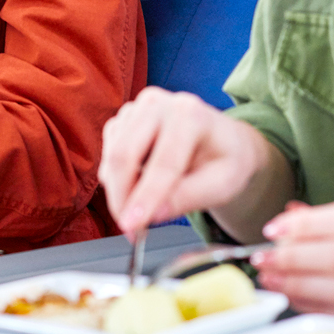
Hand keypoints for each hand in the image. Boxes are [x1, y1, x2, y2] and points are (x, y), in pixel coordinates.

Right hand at [99, 86, 284, 235]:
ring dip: (119, 191)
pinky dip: (116, 177)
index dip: (145, 198)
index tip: (132, 227)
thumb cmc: (225, 160)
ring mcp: (137, 108)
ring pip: (111, 156)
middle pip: (124, 155)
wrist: (222, 140)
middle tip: (129, 231)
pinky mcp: (124, 118)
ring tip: (142, 210)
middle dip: (121, 198)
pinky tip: (139, 184)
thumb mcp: (221, 184)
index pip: (162, 163)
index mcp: (190, 114)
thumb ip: (188, 197)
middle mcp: (159, 103)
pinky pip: (108, 153)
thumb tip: (151, 215)